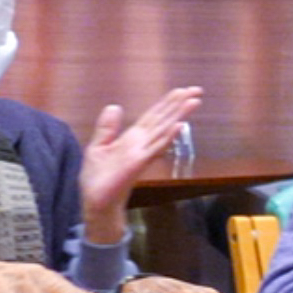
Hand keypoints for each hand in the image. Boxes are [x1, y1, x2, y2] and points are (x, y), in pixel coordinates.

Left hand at [77, 86, 204, 240]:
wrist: (96, 202)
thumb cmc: (98, 179)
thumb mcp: (97, 147)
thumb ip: (107, 128)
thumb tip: (114, 106)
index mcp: (132, 138)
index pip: (152, 116)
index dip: (167, 103)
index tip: (181, 90)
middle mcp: (141, 143)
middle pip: (163, 119)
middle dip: (179, 104)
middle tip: (196, 90)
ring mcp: (142, 153)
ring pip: (164, 130)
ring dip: (179, 115)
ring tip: (194, 102)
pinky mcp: (138, 162)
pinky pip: (156, 147)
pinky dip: (168, 136)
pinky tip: (179, 125)